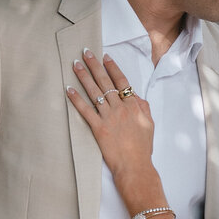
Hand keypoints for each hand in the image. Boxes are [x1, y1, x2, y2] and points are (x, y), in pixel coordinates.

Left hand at [66, 50, 156, 191]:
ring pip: (94, 92)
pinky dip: (76, 99)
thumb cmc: (143, 147)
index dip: (112, 67)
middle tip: (86, 52)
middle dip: (95, 65)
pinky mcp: (98, 128)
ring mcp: (109, 117)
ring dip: (84, 76)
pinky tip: (68, 89)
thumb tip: (135, 95)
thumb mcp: (149, 124)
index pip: (122, 81)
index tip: (105, 56)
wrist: (134, 166)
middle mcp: (120, 108)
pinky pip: (85, 110)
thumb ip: (142, 107)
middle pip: (106, 82)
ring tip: (75, 64)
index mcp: (134, 106)